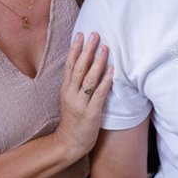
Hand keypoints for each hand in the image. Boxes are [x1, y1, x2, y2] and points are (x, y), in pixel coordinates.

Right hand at [54, 32, 113, 161]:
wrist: (68, 143)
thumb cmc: (73, 120)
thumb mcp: (70, 99)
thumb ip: (76, 84)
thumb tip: (85, 66)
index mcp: (65, 89)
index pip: (70, 65)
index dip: (75, 49)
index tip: (80, 34)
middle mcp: (71, 94)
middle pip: (79, 68)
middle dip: (86, 50)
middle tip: (94, 34)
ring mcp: (80, 104)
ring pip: (88, 79)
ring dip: (97, 62)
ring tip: (105, 48)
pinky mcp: (91, 113)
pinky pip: (99, 94)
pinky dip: (105, 81)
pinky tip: (111, 70)